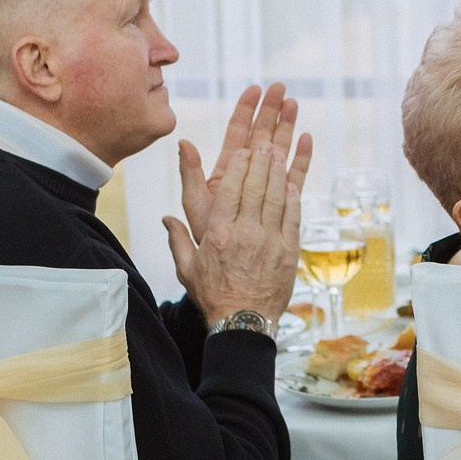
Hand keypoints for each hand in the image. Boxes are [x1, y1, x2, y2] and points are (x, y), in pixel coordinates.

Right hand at [162, 83, 313, 325]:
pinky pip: (293, 216)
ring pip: (277, 196)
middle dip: (262, 157)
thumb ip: (178, 239)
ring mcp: (270, 241)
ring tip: (282, 147)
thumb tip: (166, 218)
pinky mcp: (289, 250)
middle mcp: (245, 233)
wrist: (243, 323)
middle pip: (256, 186)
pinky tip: (294, 181)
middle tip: (267, 136)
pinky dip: (294, 196)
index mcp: (218, 234)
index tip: (244, 148)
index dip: (240, 165)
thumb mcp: (187, 268)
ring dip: (280, 169)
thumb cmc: (213, 296)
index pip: (230, 189)